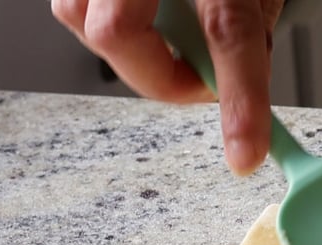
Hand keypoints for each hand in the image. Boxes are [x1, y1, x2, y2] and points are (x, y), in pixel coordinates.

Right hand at [52, 0, 285, 174]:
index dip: (240, 100)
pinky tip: (146, 17)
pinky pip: (71, 4)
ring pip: (82, 18)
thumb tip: (240, 96)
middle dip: (161, 77)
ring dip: (132, 49)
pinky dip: (108, 24)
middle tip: (201, 86)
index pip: (229, 31)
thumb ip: (250, 30)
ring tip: (172, 40)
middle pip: (118, 31)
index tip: (245, 154)